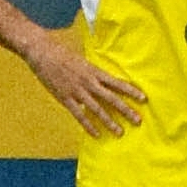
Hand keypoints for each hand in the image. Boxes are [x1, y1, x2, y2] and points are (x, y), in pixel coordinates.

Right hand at [24, 33, 145, 136]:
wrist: (43, 52)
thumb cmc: (63, 55)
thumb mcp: (84, 61)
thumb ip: (94, 73)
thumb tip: (106, 81)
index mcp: (95, 71)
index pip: (117, 83)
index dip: (131, 91)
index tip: (144, 99)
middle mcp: (89, 82)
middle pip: (112, 98)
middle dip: (126, 110)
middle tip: (138, 121)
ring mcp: (77, 91)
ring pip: (97, 109)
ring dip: (109, 122)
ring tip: (120, 132)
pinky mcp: (65, 98)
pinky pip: (79, 115)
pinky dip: (88, 125)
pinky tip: (97, 134)